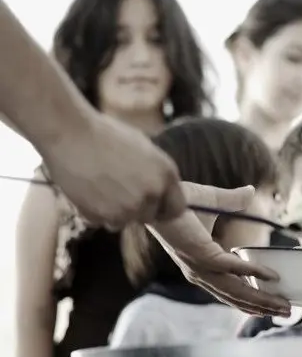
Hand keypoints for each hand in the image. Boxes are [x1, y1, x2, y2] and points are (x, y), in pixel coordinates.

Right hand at [42, 114, 185, 227]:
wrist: (70, 133)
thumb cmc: (105, 134)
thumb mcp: (144, 148)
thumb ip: (156, 173)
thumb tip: (161, 190)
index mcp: (167, 174)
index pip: (177, 208)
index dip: (164, 208)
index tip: (153, 205)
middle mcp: (152, 193)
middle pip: (150, 216)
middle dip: (138, 209)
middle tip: (119, 190)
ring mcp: (128, 207)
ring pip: (125, 222)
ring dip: (115, 212)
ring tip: (101, 186)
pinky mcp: (104, 216)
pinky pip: (103, 222)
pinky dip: (95, 212)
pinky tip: (87, 190)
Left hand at [147, 182, 291, 316]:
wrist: (161, 196)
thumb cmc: (180, 201)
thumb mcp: (214, 202)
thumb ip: (233, 200)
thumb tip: (249, 192)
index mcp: (201, 266)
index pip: (228, 290)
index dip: (248, 300)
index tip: (268, 307)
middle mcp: (201, 273)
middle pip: (236, 297)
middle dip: (262, 306)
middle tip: (286, 310)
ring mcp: (201, 267)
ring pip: (236, 290)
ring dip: (262, 299)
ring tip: (283, 304)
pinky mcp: (203, 255)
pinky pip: (233, 268)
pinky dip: (253, 273)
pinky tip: (271, 277)